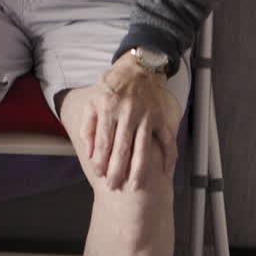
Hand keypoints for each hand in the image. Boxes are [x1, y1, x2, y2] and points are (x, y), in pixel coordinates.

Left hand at [66, 54, 182, 191]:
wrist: (138, 68)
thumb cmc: (111, 87)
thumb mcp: (92, 101)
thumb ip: (88, 127)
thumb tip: (89, 152)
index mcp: (108, 109)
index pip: (103, 141)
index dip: (101, 160)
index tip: (99, 175)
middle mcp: (128, 113)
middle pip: (122, 148)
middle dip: (117, 170)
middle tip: (114, 187)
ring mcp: (147, 116)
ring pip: (144, 148)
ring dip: (139, 169)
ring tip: (134, 187)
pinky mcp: (161, 117)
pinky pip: (167, 140)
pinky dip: (168, 157)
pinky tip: (165, 173)